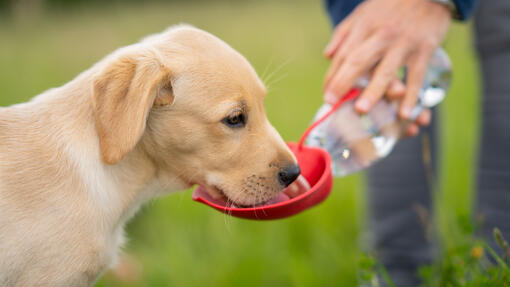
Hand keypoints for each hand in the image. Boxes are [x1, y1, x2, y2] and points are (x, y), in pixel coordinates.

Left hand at [323, 0, 450, 135]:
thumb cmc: (392, 5)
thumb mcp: (364, 12)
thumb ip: (344, 33)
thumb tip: (327, 56)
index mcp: (364, 27)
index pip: (343, 55)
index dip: (333, 77)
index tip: (327, 96)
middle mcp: (381, 35)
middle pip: (358, 61)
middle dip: (343, 82)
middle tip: (331, 103)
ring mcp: (403, 43)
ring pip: (386, 70)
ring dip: (373, 91)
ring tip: (361, 109)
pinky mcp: (424, 49)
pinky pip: (416, 76)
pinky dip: (411, 96)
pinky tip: (404, 113)